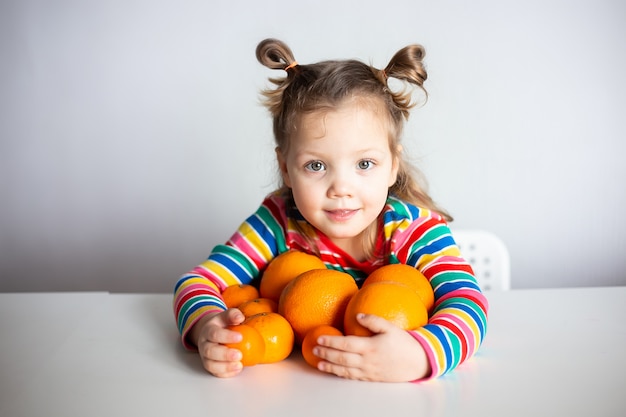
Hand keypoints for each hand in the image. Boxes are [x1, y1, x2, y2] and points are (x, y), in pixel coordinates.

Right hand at [189, 308, 245, 377]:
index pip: (214, 334)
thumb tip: (240, 317)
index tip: (240, 337)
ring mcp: (205, 357)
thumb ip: (232, 315)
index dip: (226, 336)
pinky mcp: (210, 366)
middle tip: (239, 354)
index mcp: (208, 330)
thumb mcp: (225, 316)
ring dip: (225, 367)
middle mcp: (204, 345)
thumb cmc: (222, 325)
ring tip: (239, 365)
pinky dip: (226, 373)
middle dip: (224, 355)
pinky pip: (215, 373)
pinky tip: (237, 370)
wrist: (211, 333)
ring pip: (210, 365)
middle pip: (210, 351)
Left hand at [313, 314, 430, 381]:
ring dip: (330, 367)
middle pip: (341, 358)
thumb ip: (373, 321)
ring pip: (344, 370)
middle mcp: (367, 361)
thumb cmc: (404, 343)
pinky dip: (340, 374)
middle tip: (314, 348)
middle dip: (326, 353)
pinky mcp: (371, 378)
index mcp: (370, 347)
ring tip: (318, 362)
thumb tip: (358, 315)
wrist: (418, 363)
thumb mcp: (390, 328)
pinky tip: (333, 371)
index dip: (331, 341)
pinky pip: (353, 377)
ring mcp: (368, 371)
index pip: (345, 344)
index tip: (319, 338)